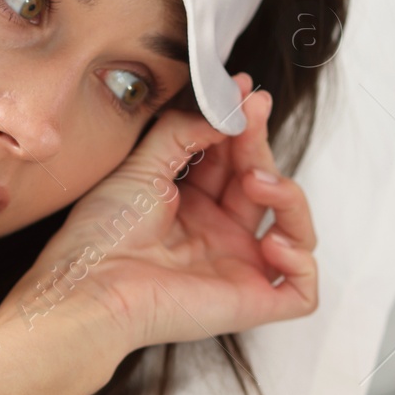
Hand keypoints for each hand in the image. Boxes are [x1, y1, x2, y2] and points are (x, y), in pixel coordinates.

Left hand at [0, 73, 318, 352]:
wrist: (91, 286)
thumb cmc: (103, 235)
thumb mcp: (142, 164)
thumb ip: (183, 130)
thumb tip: (223, 108)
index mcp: (191, 206)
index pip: (236, 160)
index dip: (244, 126)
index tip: (245, 91)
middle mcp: (218, 236)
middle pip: (266, 183)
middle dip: (261, 145)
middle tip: (250, 116)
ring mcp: (237, 268)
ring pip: (296, 228)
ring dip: (289, 194)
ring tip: (257, 181)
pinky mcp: (250, 303)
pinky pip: (302, 291)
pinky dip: (301, 260)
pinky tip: (272, 242)